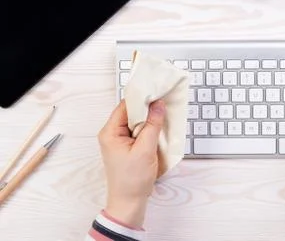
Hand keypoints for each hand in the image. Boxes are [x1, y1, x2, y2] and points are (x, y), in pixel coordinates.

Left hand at [98, 100, 164, 227]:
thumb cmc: (132, 180)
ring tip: (165, 115)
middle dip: (149, 108)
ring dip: (151, 119)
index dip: (142, 98)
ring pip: (138, 121)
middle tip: (164, 102)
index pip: (126, 106)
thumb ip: (153, 125)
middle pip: (132, 112)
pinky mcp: (129, 146)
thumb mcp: (145, 150)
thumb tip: (158, 105)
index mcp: (110, 132)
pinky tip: (161, 129)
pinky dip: (151, 129)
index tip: (157, 91)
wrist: (129, 202)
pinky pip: (140, 131)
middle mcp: (113, 133)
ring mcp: (121, 140)